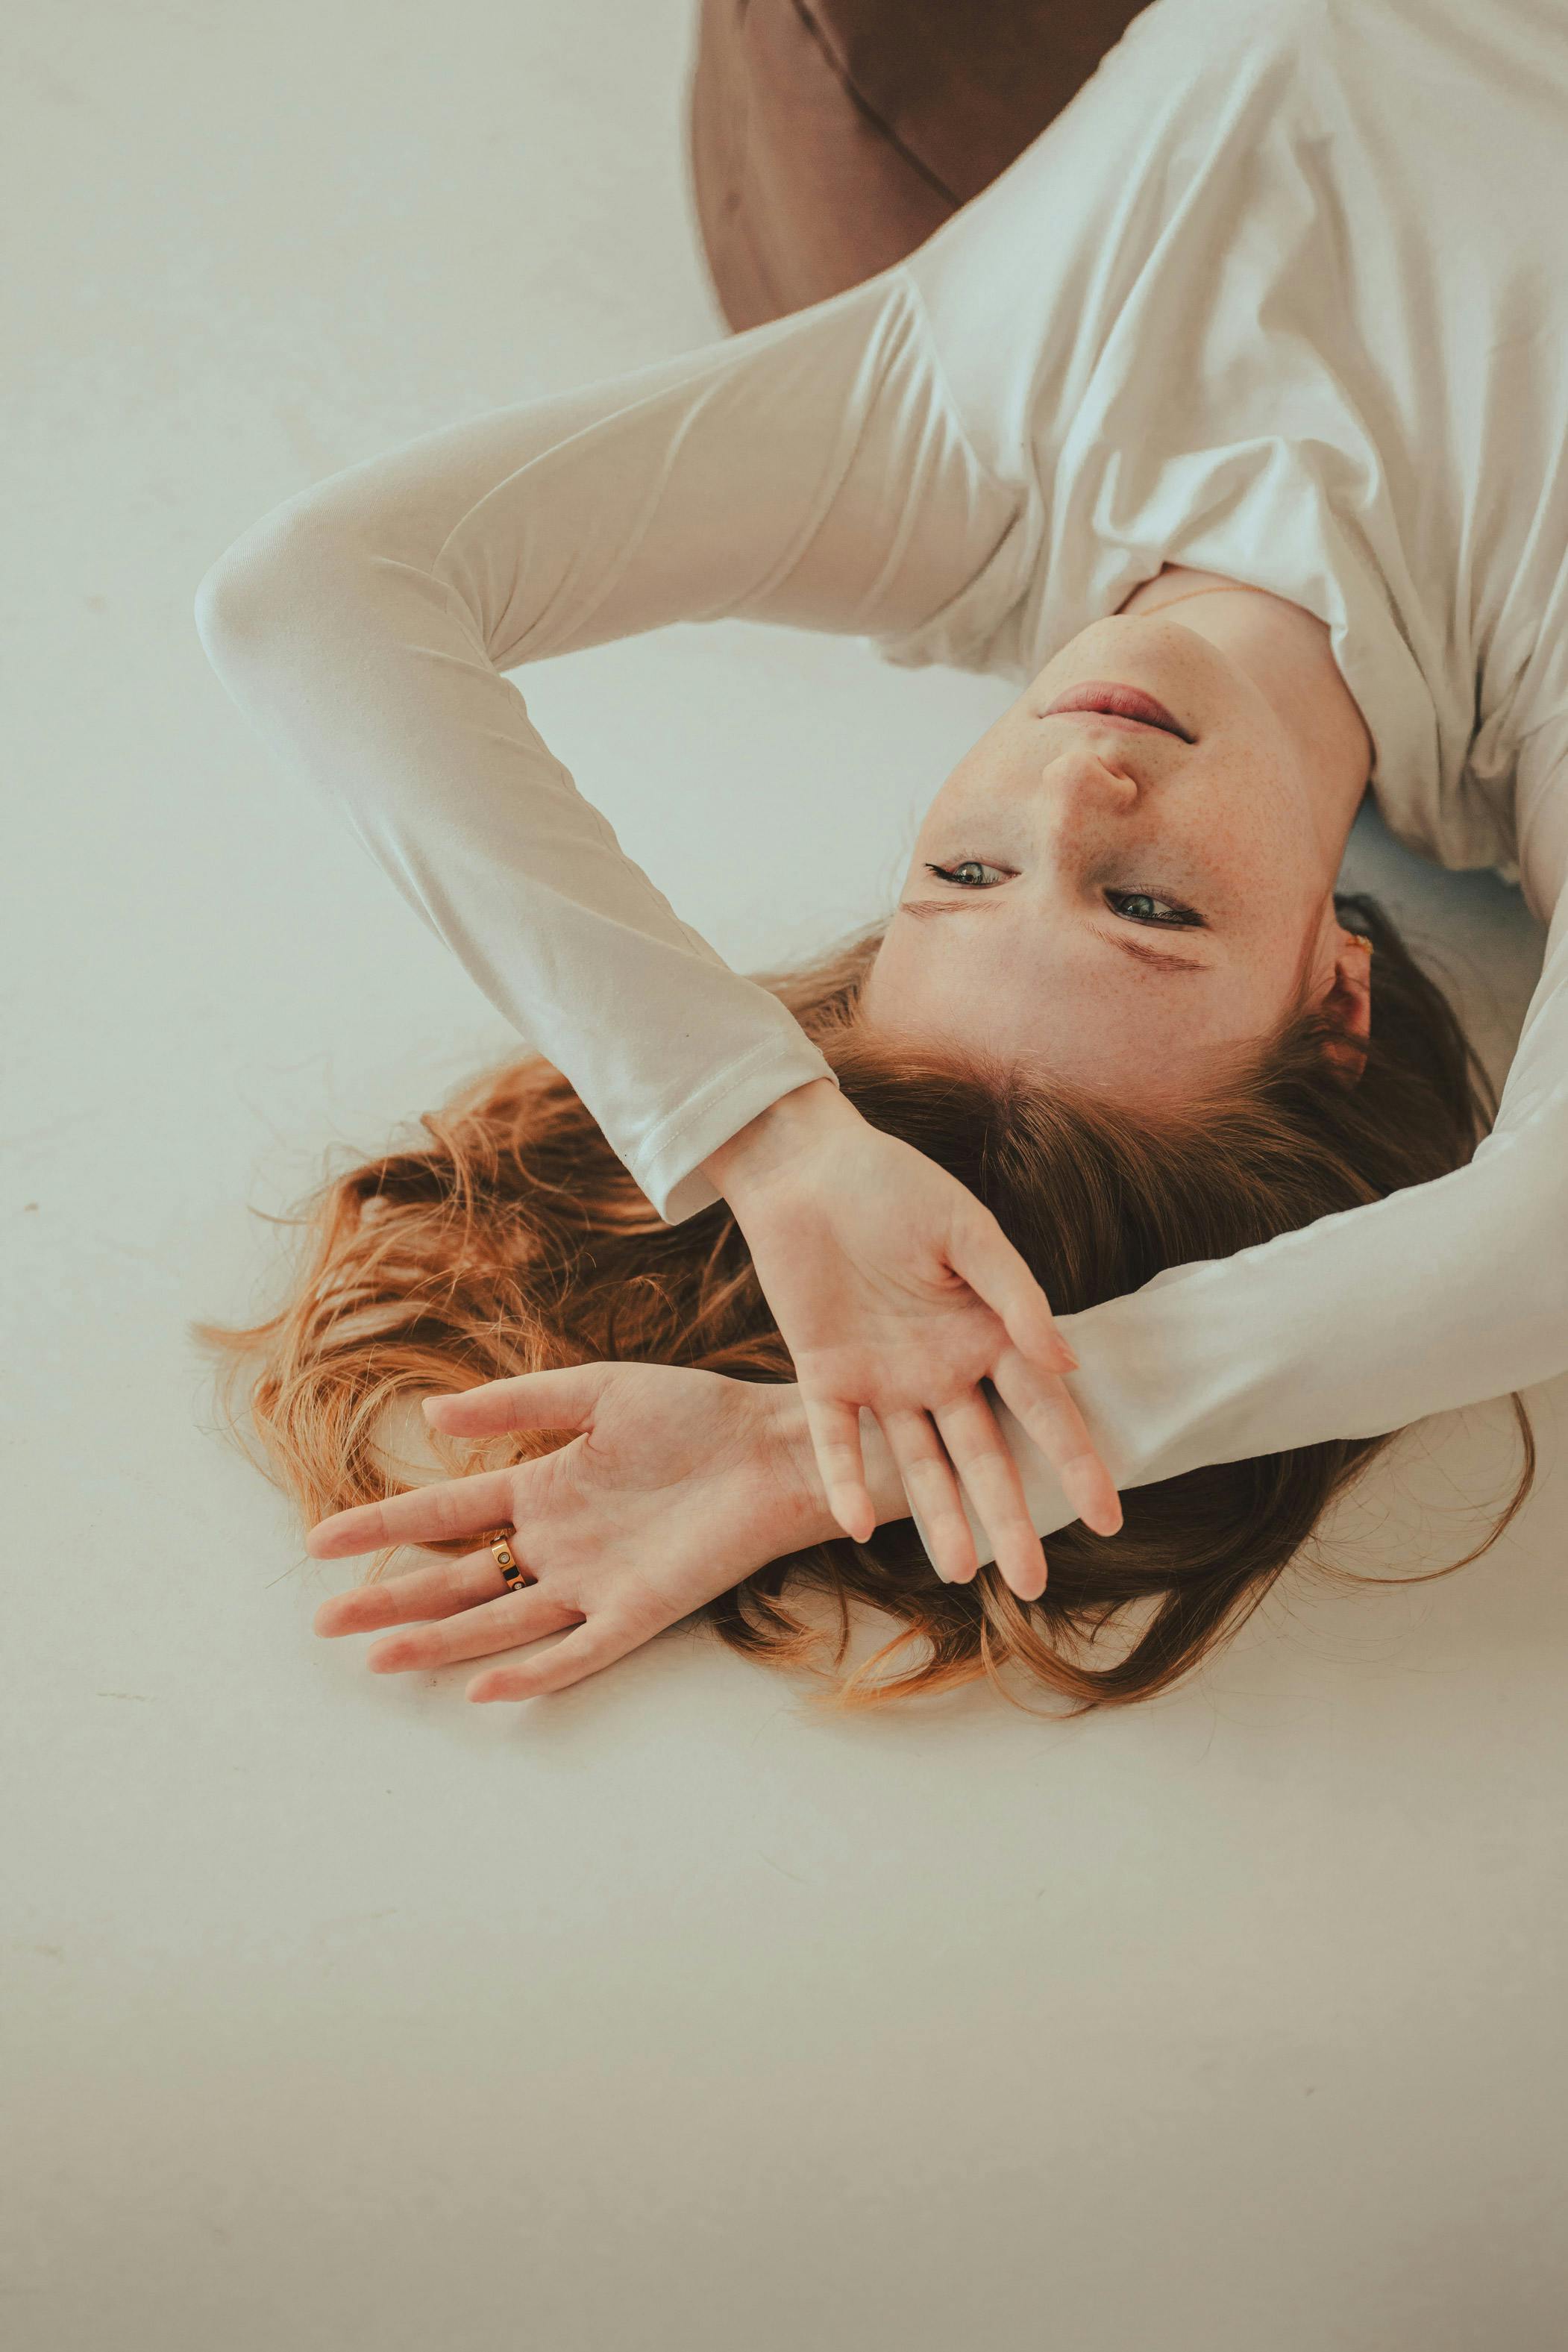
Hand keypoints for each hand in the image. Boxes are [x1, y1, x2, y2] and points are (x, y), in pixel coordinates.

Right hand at [305, 1361, 839, 1703]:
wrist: (776, 1447)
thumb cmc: (695, 1412)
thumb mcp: (595, 1392)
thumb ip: (516, 1403)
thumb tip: (431, 1416)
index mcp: (541, 1488)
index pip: (444, 1513)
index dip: (383, 1526)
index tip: (320, 1541)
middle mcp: (556, 1543)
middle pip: (457, 1579)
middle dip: (390, 1598)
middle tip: (325, 1620)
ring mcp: (594, 1582)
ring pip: (500, 1620)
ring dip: (440, 1640)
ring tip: (378, 1657)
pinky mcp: (640, 1610)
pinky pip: (578, 1650)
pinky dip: (532, 1671)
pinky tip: (482, 1685)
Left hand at [702, 1080, 1120, 1594]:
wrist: (807, 1166)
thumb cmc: (895, 1186)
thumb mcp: (966, 1230)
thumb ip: (1014, 1294)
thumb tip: (1067, 1362)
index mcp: (987, 1333)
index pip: (1041, 1409)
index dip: (1075, 1463)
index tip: (1108, 1517)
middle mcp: (942, 1368)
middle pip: (982, 1455)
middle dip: (1010, 1517)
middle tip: (1033, 1584)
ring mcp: (884, 1377)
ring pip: (916, 1463)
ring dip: (937, 1515)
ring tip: (960, 1571)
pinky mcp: (825, 1373)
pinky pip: (836, 1438)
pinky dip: (845, 1479)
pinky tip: (856, 1525)